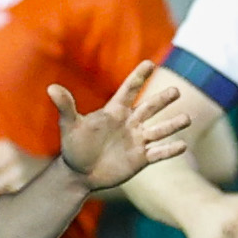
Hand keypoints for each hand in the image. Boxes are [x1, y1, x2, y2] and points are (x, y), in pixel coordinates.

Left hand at [49, 63, 186, 192]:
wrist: (80, 174)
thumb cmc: (74, 147)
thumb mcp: (70, 126)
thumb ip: (66, 106)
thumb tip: (51, 87)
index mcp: (115, 111)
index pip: (129, 90)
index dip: (138, 77)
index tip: (150, 63)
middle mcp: (130, 123)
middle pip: (149, 108)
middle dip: (163, 100)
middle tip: (176, 90)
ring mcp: (137, 140)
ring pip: (159, 130)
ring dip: (172, 124)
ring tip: (187, 118)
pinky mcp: (141, 158)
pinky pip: (158, 153)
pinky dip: (170, 149)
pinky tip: (182, 144)